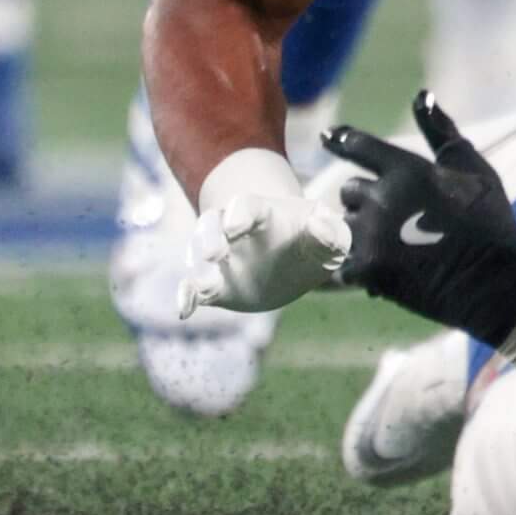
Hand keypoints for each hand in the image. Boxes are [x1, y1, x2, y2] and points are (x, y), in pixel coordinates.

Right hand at [177, 148, 350, 317]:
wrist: (291, 262)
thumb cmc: (311, 242)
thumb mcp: (330, 237)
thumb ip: (331, 232)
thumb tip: (321, 224)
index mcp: (262, 213)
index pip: (245, 205)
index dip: (239, 213)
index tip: (235, 227)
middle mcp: (231, 230)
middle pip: (211, 224)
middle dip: (209, 237)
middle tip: (215, 254)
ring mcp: (220, 257)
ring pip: (197, 254)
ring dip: (199, 268)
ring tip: (207, 286)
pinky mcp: (214, 284)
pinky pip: (193, 287)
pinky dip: (186, 296)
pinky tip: (184, 309)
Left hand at [325, 93, 515, 347]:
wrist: (493, 283)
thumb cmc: (489, 222)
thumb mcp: (473, 169)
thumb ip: (442, 132)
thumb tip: (422, 95)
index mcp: (405, 169)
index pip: (358, 146)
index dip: (342, 140)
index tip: (328, 137)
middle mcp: (381, 198)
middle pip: (348, 191)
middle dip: (364, 201)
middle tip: (393, 218)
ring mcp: (370, 236)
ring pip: (341, 227)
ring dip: (357, 235)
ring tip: (388, 248)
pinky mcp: (365, 271)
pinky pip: (337, 265)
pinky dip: (349, 269)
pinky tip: (370, 273)